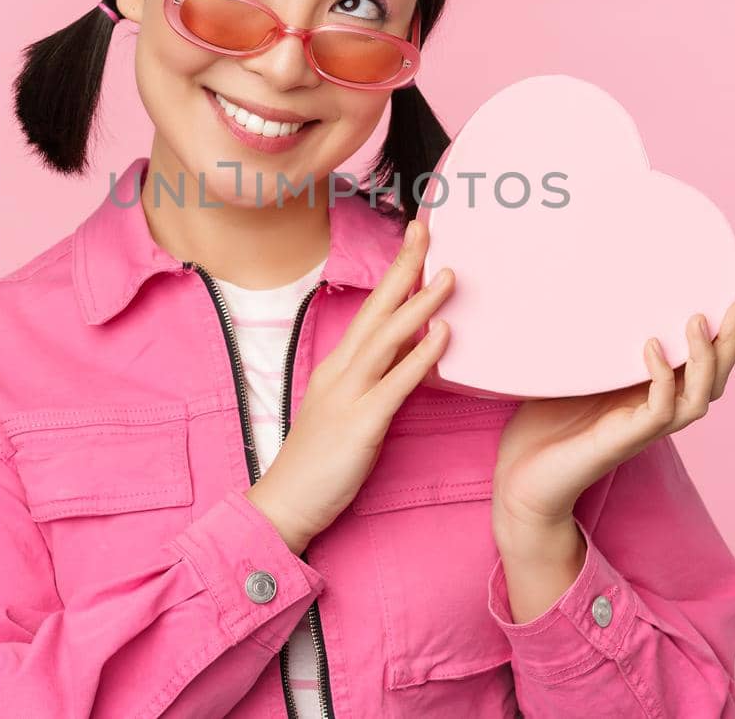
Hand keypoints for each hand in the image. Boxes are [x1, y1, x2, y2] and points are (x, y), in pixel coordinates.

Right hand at [247, 217, 456, 551]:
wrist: (284, 504)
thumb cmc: (318, 463)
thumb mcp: (347, 410)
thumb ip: (374, 379)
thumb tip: (409, 352)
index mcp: (338, 366)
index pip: (370, 310)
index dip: (394, 275)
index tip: (416, 241)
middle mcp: (340, 371)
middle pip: (376, 309)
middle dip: (404, 268)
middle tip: (427, 230)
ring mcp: (347, 395)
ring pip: (386, 338)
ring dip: (419, 304)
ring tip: (450, 276)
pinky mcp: (360, 424)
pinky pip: (395, 383)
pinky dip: (420, 355)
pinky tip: (444, 334)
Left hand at [490, 301, 734, 541]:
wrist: (524, 478)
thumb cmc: (545, 427)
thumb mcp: (575, 375)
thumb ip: (592, 347)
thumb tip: (587, 297)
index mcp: (651, 397)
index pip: (701, 368)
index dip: (722, 339)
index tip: (734, 299)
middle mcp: (656, 414)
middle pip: (714, 381)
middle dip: (731, 343)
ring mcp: (643, 429)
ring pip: (698, 398)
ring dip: (704, 359)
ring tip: (696, 320)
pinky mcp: (625, 440)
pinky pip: (659, 411)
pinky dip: (662, 378)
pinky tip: (650, 347)